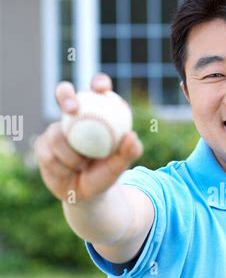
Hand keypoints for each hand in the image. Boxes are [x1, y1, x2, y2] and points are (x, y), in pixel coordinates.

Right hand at [35, 73, 142, 202]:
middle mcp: (72, 117)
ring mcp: (55, 130)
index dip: (98, 83)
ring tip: (82, 166)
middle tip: (73, 109)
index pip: (96, 90)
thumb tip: (132, 137)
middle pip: (64, 93)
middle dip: (66, 96)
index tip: (102, 89)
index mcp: (95, 113)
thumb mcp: (120, 165)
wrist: (87, 194)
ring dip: (71, 156)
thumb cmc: (105, 174)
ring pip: (56, 135)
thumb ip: (129, 152)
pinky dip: (62, 167)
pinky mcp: (42, 145)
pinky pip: (48, 154)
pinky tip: (68, 173)